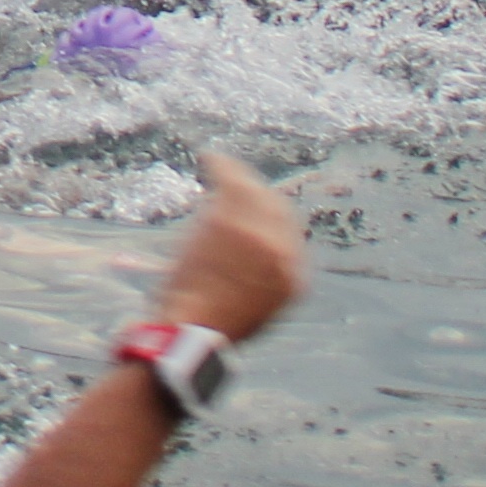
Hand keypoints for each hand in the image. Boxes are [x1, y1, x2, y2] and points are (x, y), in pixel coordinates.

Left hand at [147, 150, 302, 343]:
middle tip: (240, 187)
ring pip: (253, 191)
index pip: (290, 235)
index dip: (272, 218)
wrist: (192, 329)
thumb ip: (263, 281)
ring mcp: (257, 233)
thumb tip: (255, 261)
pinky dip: (220, 165)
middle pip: (276, 207)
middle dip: (258, 196)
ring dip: (237, 178)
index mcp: (293, 279)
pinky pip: (231, 179)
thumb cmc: (212, 326)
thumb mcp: (255, 312)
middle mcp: (282, 251)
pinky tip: (209, 157)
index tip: (257, 211)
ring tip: (222, 167)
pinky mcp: (230, 218)